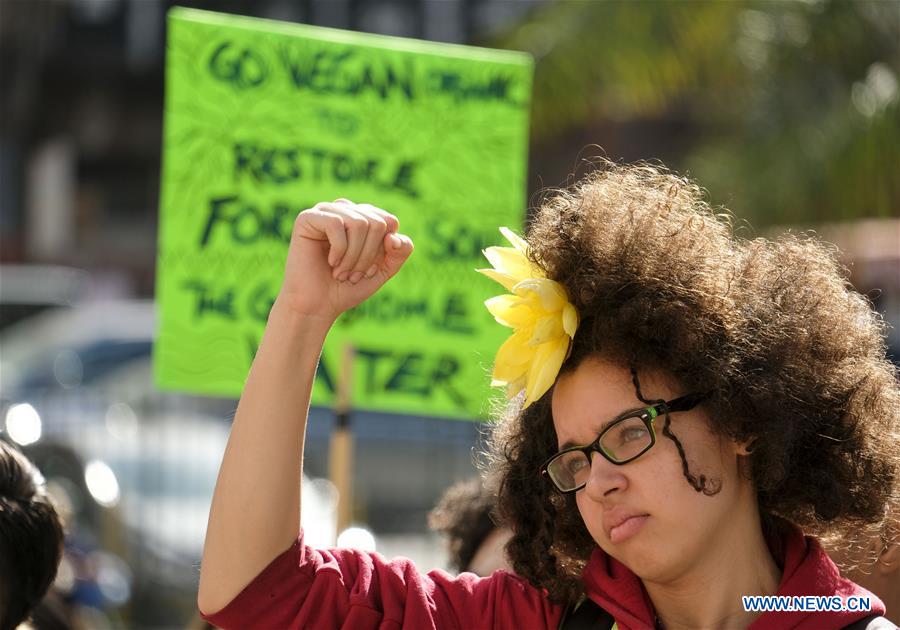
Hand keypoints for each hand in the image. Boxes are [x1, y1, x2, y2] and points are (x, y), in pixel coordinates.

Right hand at [276, 200, 413, 322]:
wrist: (317, 306)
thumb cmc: (347, 288)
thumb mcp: (383, 270)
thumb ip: (400, 252)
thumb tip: (393, 236)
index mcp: (362, 216)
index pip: (389, 222)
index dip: (383, 251)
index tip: (368, 271)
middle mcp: (344, 209)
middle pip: (377, 223)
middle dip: (368, 256)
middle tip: (352, 274)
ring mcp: (325, 211)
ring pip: (359, 223)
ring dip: (354, 256)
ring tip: (341, 272)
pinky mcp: (307, 217)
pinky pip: (337, 224)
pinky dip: (339, 250)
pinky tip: (330, 262)